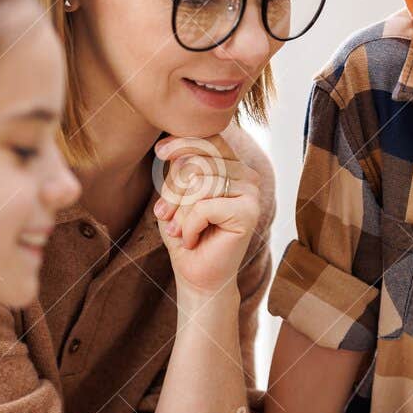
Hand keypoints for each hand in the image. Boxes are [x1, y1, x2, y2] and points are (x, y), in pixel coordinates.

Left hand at [152, 124, 269, 297]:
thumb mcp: (177, 192)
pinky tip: (193, 239)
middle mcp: (247, 175)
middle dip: (174, 191)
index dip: (182, 142)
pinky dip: (189, 226)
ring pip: (200, 184)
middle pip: (198, 162)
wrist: (197, 274)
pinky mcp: (250, 213)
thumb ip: (180, 166)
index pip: (209, 138)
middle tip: (165, 215)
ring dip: (180, 212)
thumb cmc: (185, 233)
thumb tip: (169, 144)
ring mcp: (252, 193)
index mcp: (232, 165)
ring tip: (178, 230)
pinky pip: (205, 206)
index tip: (160, 153)